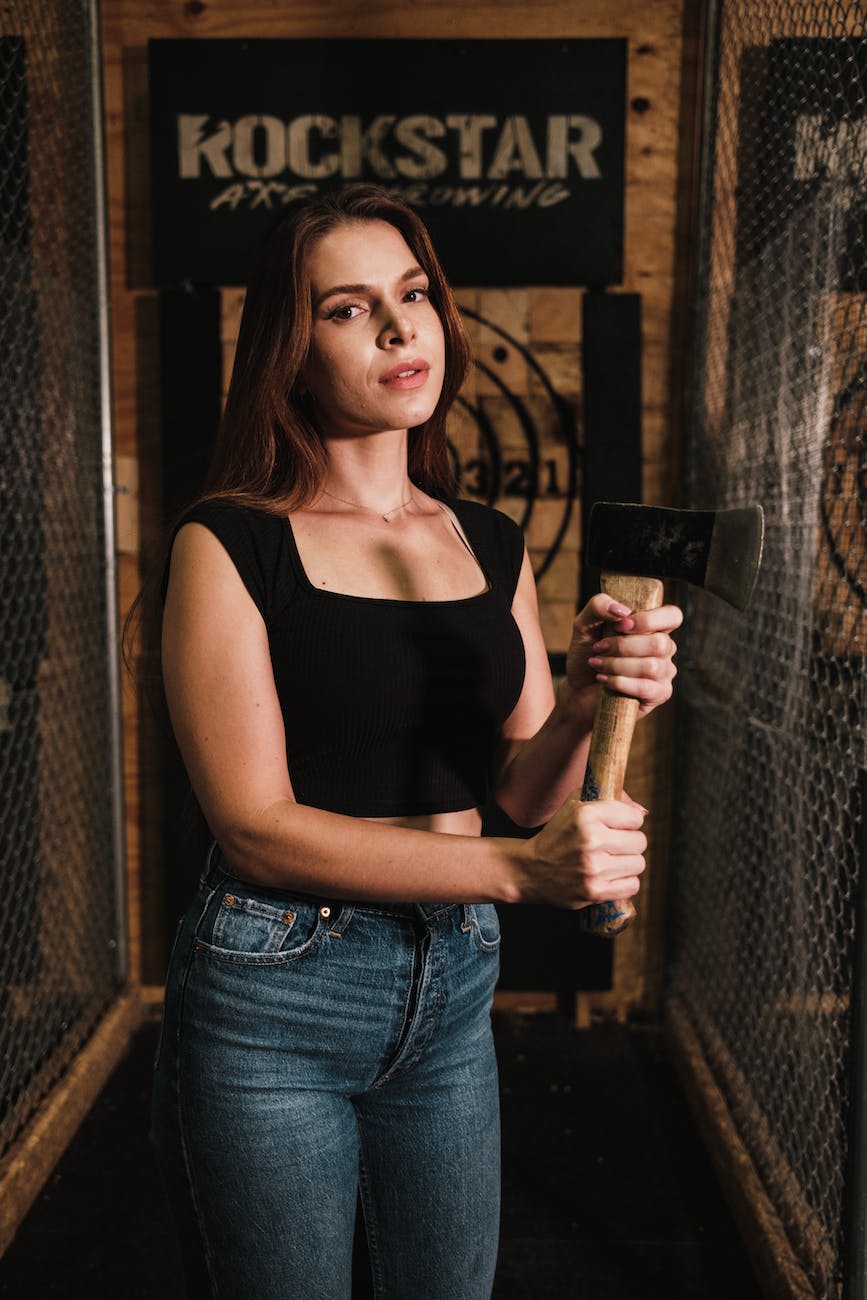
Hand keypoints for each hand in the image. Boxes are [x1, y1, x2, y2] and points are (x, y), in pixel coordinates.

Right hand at [514, 793, 646, 909]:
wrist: (530, 870)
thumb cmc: (557, 835)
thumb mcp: (574, 805)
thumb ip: (610, 799)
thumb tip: (642, 811)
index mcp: (585, 814)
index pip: (635, 818)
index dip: (628, 823)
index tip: (617, 827)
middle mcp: (590, 839)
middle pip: (640, 842)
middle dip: (629, 843)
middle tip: (613, 846)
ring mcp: (593, 867)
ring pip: (638, 864)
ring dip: (627, 864)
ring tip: (610, 861)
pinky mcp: (594, 891)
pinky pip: (632, 885)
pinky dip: (624, 882)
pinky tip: (609, 876)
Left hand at [564, 593, 681, 718]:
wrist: (577, 689)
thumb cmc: (587, 655)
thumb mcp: (584, 625)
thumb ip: (598, 606)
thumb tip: (621, 609)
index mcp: (653, 627)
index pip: (672, 616)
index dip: (649, 620)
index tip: (620, 625)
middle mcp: (664, 649)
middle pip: (660, 643)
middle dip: (623, 646)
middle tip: (599, 648)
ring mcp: (664, 673)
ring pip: (651, 666)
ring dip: (617, 665)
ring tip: (597, 664)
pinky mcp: (658, 695)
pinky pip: (645, 687)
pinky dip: (619, 682)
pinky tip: (603, 679)